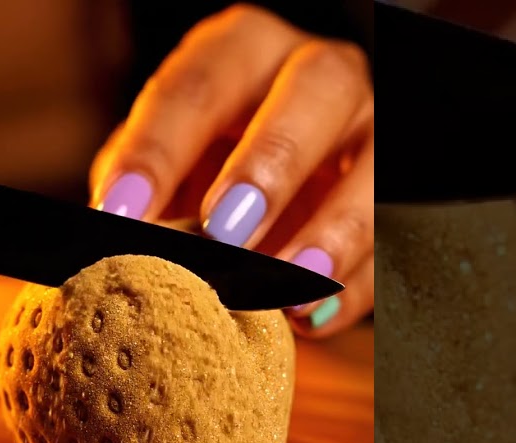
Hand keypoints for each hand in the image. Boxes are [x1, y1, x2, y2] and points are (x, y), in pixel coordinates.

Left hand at [89, 4, 373, 336]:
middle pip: (316, 88)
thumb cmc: (208, 170)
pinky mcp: (404, 191)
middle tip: (225, 232)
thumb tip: (112, 246)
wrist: (280, 193)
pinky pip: (398, 231)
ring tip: (289, 285)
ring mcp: (374, 128)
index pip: (200, 85)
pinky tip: (313, 317)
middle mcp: (318, 72)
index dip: (159, 150)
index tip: (122, 215)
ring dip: (334, 227)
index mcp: (243, 52)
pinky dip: (357, 281)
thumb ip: (143, 193)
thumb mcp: (169, 165)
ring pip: (378, 158)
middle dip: (271, 161)